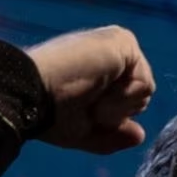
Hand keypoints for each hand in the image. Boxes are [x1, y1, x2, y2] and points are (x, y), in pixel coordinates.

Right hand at [26, 25, 155, 153]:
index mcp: (100, 69)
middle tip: (83, 102)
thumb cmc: (49, 114)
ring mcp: (118, 45)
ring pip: (144, 94)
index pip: (127, 103)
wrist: (31, 95)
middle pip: (140, 99)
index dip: (108, 118)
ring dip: (116, 107)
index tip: (78, 110)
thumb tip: (140, 134)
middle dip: (115, 114)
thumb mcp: (84, 133)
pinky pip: (145, 85)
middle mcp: (110, 53)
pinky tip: (96, 86)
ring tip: (87, 94)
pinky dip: (122, 98)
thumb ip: (113, 134)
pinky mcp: (124, 41)